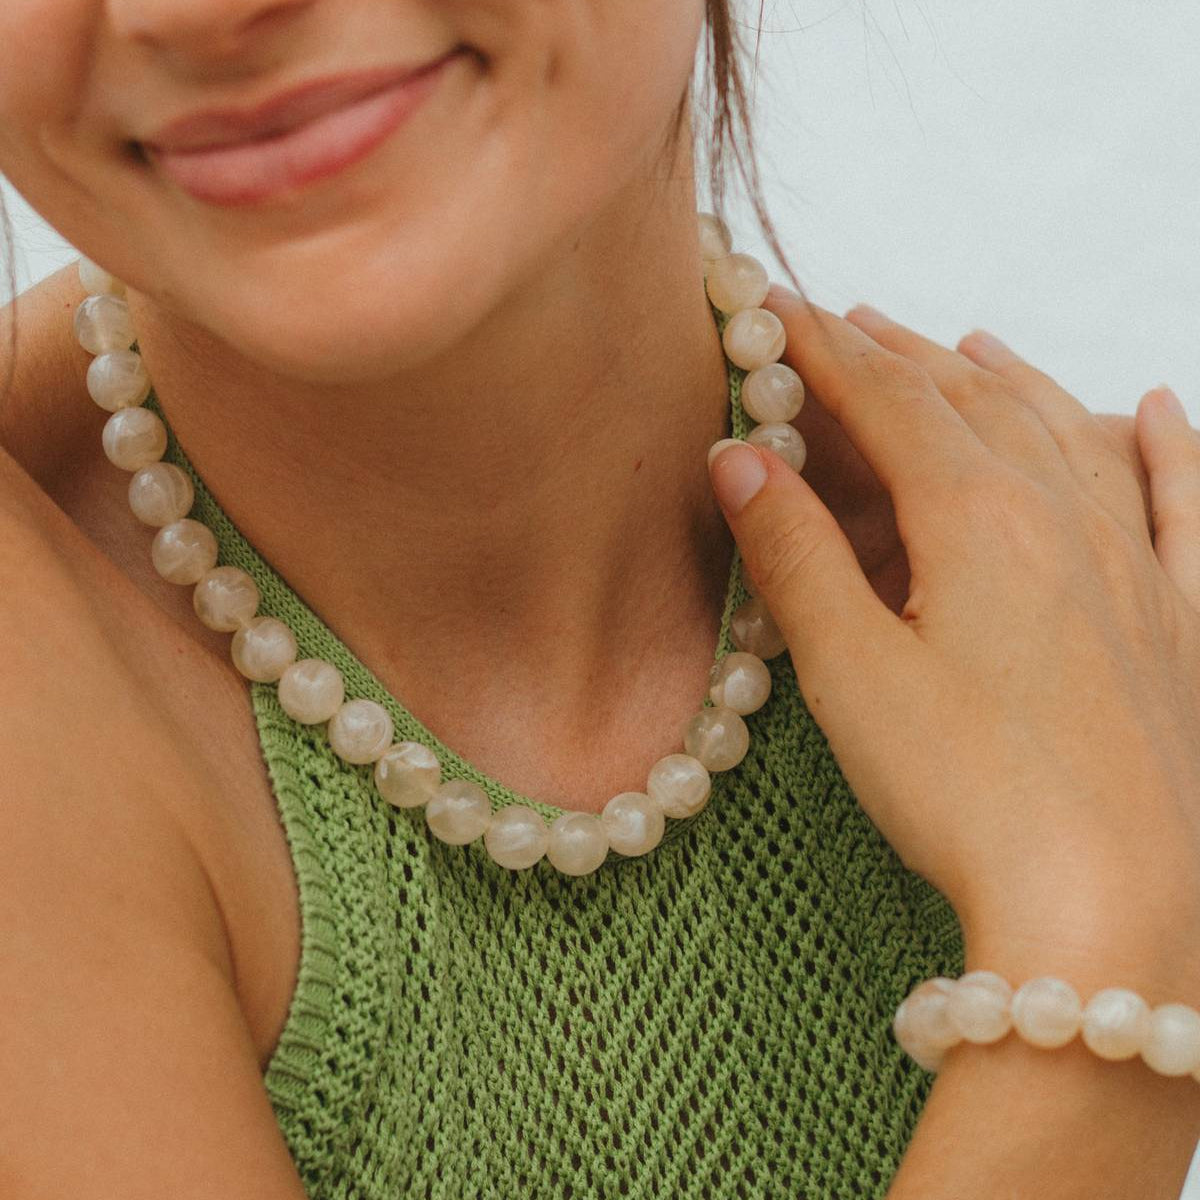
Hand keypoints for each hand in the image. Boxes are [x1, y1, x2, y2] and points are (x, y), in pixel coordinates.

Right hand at [707, 290, 1199, 978]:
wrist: (1114, 909)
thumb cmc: (971, 793)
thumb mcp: (851, 671)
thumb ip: (795, 554)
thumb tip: (740, 459)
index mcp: (977, 521)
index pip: (887, 402)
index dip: (826, 351)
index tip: (780, 314)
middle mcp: (1066, 519)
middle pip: (972, 403)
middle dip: (902, 355)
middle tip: (851, 322)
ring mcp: (1136, 568)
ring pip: (1068, 432)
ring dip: (1009, 380)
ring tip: (967, 344)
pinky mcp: (1179, 627)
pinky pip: (1185, 505)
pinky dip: (1169, 446)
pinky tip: (1158, 409)